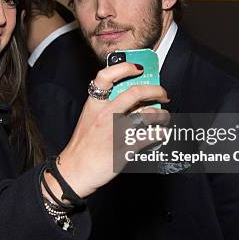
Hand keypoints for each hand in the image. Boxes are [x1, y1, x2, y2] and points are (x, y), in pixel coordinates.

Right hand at [46, 63, 169, 199]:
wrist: (74, 171)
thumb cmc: (82, 145)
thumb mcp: (89, 119)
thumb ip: (106, 107)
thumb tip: (133, 100)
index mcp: (95, 105)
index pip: (106, 77)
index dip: (124, 67)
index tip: (139, 68)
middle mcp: (105, 116)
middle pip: (135, 93)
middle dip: (156, 90)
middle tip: (163, 93)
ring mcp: (115, 132)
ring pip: (147, 115)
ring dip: (162, 114)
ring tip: (164, 116)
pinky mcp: (124, 150)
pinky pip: (149, 138)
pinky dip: (160, 134)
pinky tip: (161, 133)